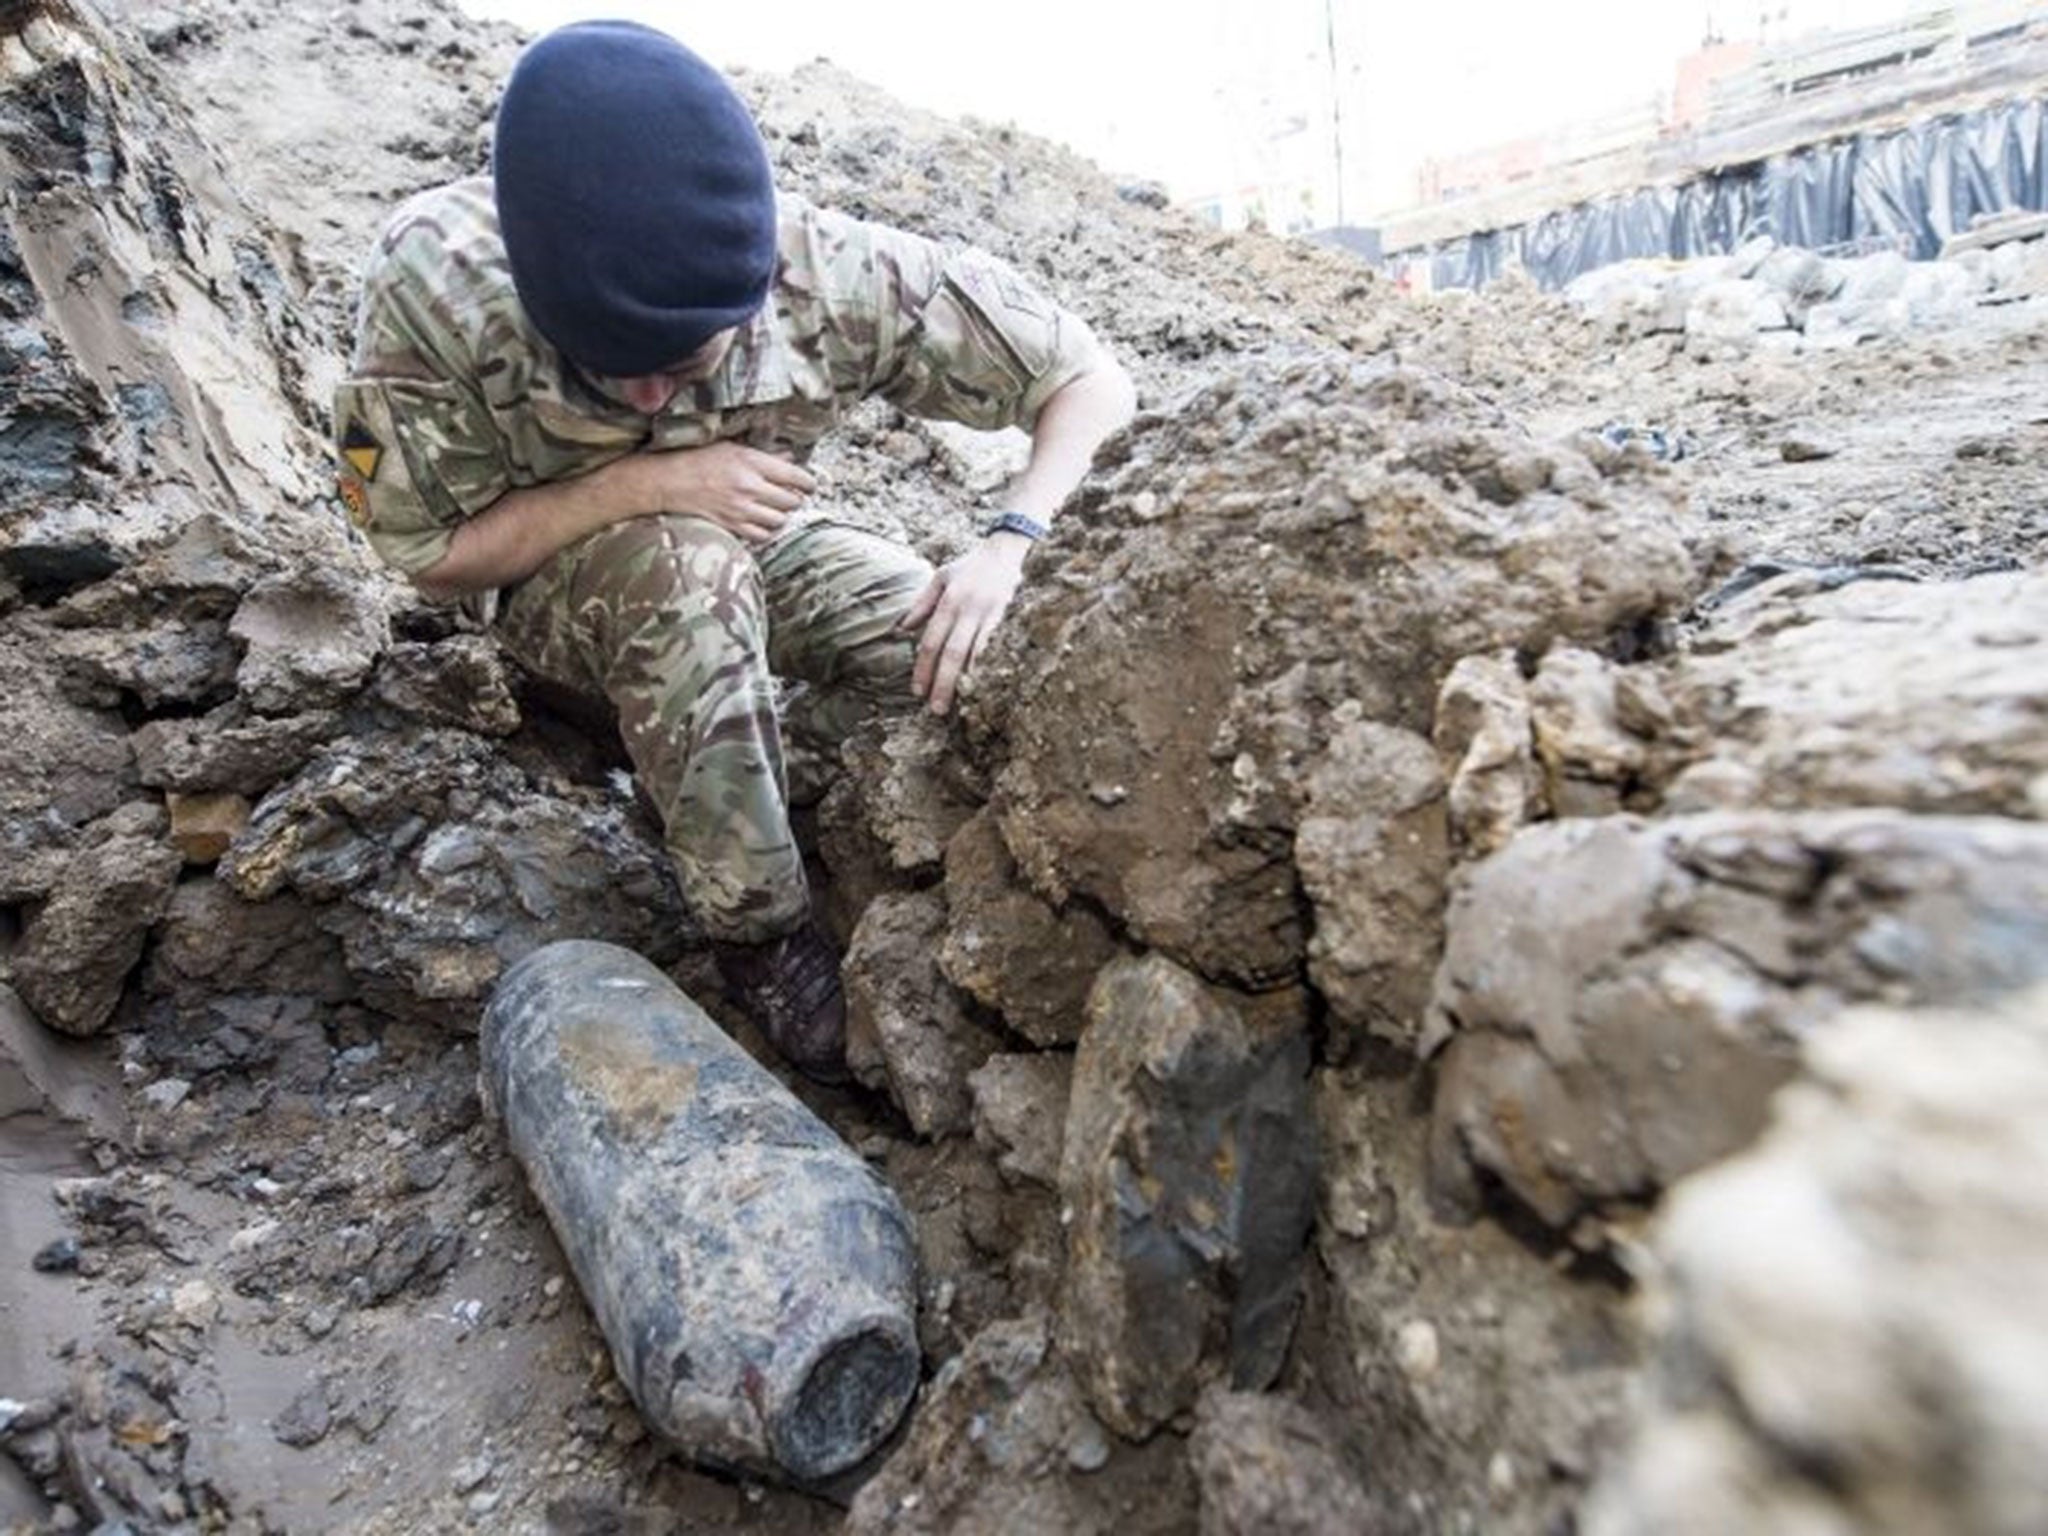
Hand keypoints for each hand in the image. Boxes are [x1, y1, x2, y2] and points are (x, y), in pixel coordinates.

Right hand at [636, 442, 815, 544]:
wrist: (668, 481)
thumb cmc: (697, 460)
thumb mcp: (732, 448)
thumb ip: (763, 456)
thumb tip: (788, 459)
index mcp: (751, 462)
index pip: (796, 477)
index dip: (808, 483)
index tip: (809, 485)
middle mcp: (749, 487)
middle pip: (792, 501)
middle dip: (794, 499)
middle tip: (788, 495)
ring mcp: (741, 509)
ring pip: (780, 521)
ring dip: (781, 516)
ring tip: (773, 509)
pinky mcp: (732, 526)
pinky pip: (762, 536)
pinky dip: (766, 531)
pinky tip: (761, 522)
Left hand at [898, 535, 1029, 715]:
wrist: (1005, 551)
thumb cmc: (970, 565)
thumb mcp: (940, 577)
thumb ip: (921, 604)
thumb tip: (902, 629)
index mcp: (949, 601)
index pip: (932, 641)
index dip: (924, 667)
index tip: (917, 690)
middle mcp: (967, 609)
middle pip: (951, 652)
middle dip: (942, 682)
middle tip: (935, 708)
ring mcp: (988, 615)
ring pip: (973, 653)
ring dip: (963, 680)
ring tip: (956, 703)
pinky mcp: (1006, 618)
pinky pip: (993, 647)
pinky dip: (985, 667)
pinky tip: (980, 685)